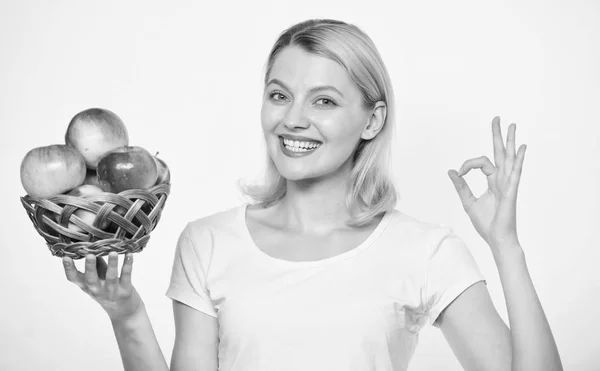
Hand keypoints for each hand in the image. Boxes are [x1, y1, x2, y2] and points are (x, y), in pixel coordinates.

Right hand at [63, 252, 143, 321]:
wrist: (124, 312)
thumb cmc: (108, 289)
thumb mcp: (97, 279)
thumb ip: (95, 264)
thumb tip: (92, 244)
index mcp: (87, 286)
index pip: (74, 279)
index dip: (69, 269)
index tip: (65, 257)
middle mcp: (97, 290)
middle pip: (91, 279)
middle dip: (89, 267)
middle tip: (88, 255)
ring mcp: (111, 291)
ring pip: (111, 277)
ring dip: (112, 264)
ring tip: (112, 252)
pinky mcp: (125, 291)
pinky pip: (126, 276)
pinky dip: (128, 264)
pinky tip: (129, 254)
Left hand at [447, 116, 526, 254]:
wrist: (496, 238)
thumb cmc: (486, 223)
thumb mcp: (468, 201)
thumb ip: (460, 186)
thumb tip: (451, 171)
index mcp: (493, 182)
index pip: (481, 163)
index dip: (467, 164)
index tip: (459, 173)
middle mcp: (502, 180)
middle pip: (500, 153)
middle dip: (498, 135)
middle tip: (497, 118)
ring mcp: (508, 184)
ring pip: (509, 158)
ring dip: (510, 141)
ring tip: (512, 124)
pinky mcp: (510, 191)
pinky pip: (515, 173)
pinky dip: (518, 160)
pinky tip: (521, 148)